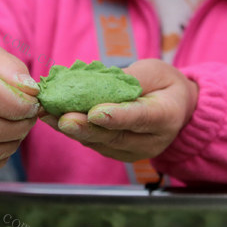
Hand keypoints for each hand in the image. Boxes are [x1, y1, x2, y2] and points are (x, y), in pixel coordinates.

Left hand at [39, 59, 198, 163]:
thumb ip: (131, 79)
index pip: (141, 118)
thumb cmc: (165, 85)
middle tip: (63, 118)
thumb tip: (99, 85)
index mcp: (167, 116)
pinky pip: (95, 144)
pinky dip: (74, 131)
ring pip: (101, 143)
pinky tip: (53, 118)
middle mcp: (152, 140)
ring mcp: (135, 152)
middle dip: (86, 127)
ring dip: (73, 130)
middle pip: (116, 136)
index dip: (117, 116)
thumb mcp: (156, 71)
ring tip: (49, 115)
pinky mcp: (120, 154)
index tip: (94, 112)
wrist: (177, 110)